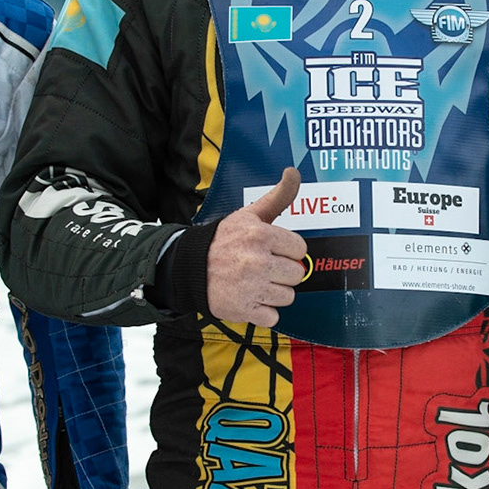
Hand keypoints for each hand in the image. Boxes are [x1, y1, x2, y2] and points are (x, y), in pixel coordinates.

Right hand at [206, 168, 308, 326]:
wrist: (189, 266)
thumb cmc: (224, 240)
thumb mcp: (249, 215)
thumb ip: (277, 196)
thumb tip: (293, 172)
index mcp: (261, 235)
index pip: (300, 249)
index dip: (288, 250)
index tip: (273, 250)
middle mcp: (257, 261)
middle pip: (296, 274)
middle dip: (282, 272)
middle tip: (263, 267)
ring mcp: (250, 287)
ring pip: (288, 296)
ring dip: (274, 292)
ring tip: (256, 282)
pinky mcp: (243, 309)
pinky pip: (273, 316)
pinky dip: (264, 311)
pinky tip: (251, 298)